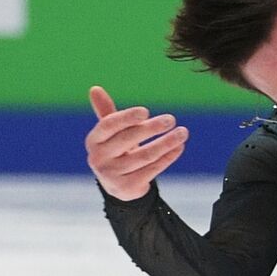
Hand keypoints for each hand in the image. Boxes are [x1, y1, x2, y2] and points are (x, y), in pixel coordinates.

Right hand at [85, 85, 187, 200]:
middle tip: (170, 119)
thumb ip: (106, 112)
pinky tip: (178, 147)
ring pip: (145, 156)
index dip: (127, 117)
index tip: (146, 111)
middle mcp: (99, 158)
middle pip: (128, 139)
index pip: (108, 125)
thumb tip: (95, 88)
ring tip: (182, 133)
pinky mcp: (128, 187)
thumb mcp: (110, 134)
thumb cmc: (116, 151)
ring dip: (166, 143)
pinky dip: (167, 157)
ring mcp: (113, 175)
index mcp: (94, 140)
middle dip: (151, 128)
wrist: (118, 186)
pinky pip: (152, 170)